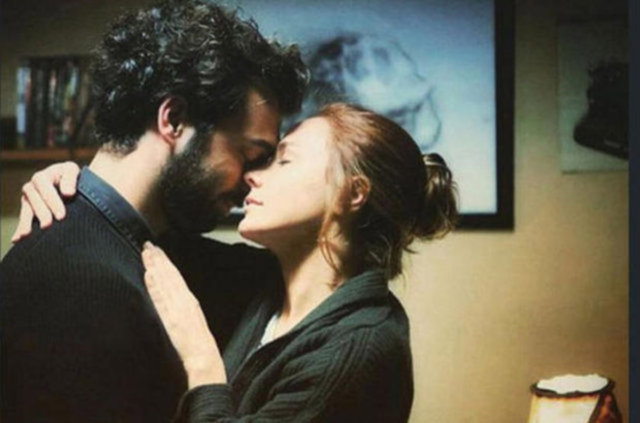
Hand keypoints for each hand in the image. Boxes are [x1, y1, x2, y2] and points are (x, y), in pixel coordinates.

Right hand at [12, 161, 79, 242]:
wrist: (69, 184)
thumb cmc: (71, 177)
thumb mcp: (72, 171)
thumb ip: (70, 178)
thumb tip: (67, 193)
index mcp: (42, 176)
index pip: (44, 187)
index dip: (52, 201)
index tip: (61, 215)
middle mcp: (32, 187)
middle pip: (34, 200)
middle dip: (41, 213)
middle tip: (48, 225)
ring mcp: (28, 199)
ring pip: (26, 211)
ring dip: (26, 223)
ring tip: (27, 235)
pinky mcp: (27, 210)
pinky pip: (23, 219)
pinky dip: (20, 229)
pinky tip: (17, 240)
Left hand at [142, 242, 226, 387]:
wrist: (204, 358)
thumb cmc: (201, 347)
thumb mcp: (195, 324)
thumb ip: (185, 313)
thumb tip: (178, 306)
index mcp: (190, 302)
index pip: (176, 278)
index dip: (166, 264)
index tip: (158, 252)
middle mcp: (184, 301)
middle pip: (170, 276)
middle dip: (159, 259)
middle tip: (148, 245)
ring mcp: (177, 308)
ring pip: (164, 282)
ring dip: (155, 266)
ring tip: (146, 253)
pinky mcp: (170, 317)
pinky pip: (160, 297)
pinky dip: (154, 284)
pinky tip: (148, 274)